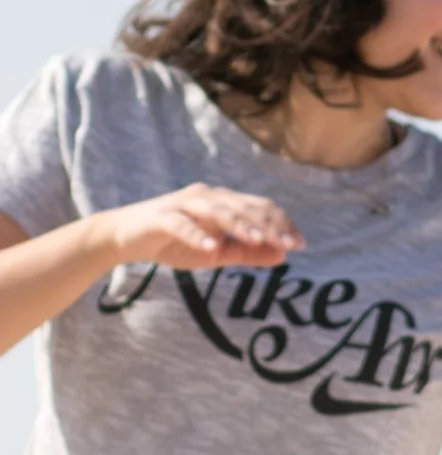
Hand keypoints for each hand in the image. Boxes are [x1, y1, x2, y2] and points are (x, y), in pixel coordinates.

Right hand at [102, 183, 300, 269]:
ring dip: (240, 225)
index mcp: (224, 204)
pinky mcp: (161, 217)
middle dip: (270, 225)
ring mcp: (183, 205)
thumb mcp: (218, 252)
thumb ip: (248, 253)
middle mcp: (206, 198)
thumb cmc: (176, 242)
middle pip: (244, 207)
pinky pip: (181, 224)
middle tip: (291, 244)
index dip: (282, 224)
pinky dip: (197, 235)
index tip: (300, 244)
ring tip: (259, 241)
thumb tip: (282, 256)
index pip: (260, 208)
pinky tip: (212, 248)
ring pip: (217, 210)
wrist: (127, 238)